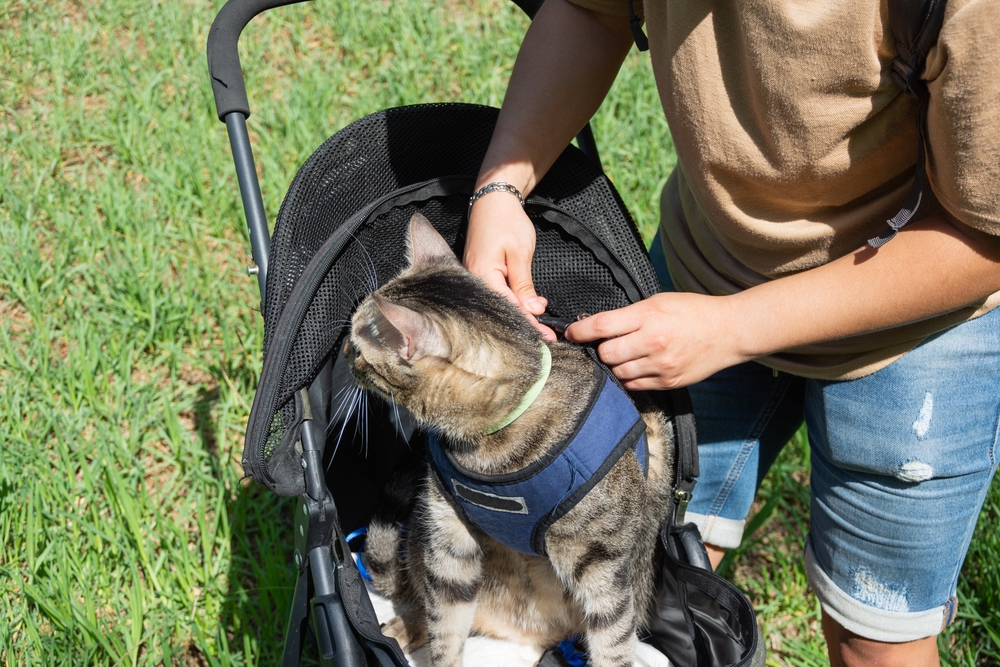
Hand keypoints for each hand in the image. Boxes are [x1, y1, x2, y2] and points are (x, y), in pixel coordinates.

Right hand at [464, 192, 555, 340]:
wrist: (493, 201)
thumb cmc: (505, 222)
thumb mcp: (520, 254)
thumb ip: (524, 285)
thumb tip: (533, 310)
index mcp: (482, 275)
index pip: (508, 307)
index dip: (528, 324)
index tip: (546, 337)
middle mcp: (474, 279)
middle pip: (501, 310)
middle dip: (525, 324)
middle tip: (546, 338)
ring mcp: (474, 277)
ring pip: (498, 304)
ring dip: (519, 315)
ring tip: (540, 329)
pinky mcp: (479, 274)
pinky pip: (495, 294)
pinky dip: (511, 303)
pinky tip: (525, 310)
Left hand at [564, 292, 749, 388]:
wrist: (729, 331)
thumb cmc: (692, 311)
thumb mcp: (658, 301)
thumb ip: (629, 315)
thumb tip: (599, 327)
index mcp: (649, 316)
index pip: (602, 326)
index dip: (579, 331)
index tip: (570, 333)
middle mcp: (653, 342)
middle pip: (606, 354)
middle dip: (599, 350)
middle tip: (605, 345)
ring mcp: (661, 365)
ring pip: (618, 372)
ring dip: (614, 365)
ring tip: (623, 355)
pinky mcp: (668, 382)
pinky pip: (634, 385)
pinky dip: (628, 377)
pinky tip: (634, 367)